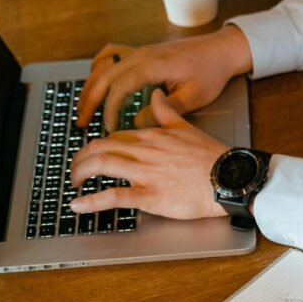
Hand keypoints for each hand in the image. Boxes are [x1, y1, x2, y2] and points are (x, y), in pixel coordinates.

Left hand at [69, 89, 227, 219]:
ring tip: (73, 183)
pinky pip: (114, 197)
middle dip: (80, 158)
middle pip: (99, 148)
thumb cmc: (212, 157)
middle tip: (75, 169)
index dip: (98, 145)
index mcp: (151, 136)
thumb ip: (166, 112)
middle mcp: (144, 152)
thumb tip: (155, 96)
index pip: (114, 136)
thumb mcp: (187, 127)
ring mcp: (145, 173)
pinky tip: (77, 205)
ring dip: (80, 173)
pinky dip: (91, 202)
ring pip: (101, 165)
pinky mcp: (150, 195)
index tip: (92, 154)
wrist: (229, 177)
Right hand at [75, 25, 252, 131]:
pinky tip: (95, 80)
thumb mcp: (193, 97)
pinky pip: (111, 54)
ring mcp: (139, 50)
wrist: (220, 50)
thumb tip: (138, 123)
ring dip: (90, 86)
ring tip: (83, 107)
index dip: (110, 109)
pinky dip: (99, 67)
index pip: (119, 87)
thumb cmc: (210, 72)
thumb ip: (166, 111)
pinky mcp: (141, 51)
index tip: (109, 128)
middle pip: (103, 76)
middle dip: (89, 101)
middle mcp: (141, 54)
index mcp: (153, 65)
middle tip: (82, 123)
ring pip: (103, 65)